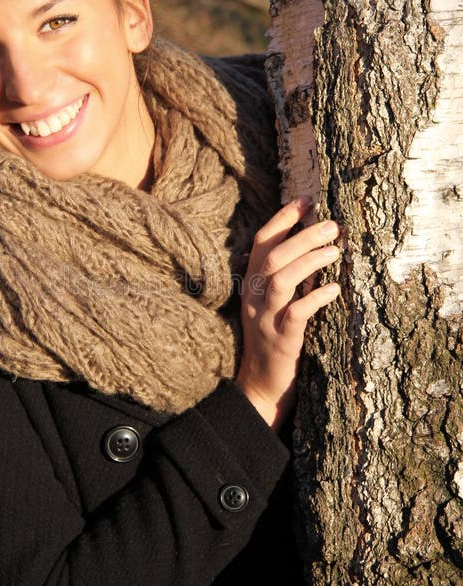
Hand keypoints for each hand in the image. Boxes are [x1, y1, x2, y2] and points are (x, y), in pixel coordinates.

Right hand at [235, 196, 340, 429]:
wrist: (261, 386)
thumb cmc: (274, 340)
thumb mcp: (273, 304)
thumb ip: (285, 277)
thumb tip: (313, 246)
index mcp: (251, 285)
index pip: (261, 243)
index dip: (282, 219)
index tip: (307, 200)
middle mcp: (254, 298)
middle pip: (273, 256)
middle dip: (303, 236)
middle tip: (333, 225)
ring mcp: (265, 319)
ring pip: (281, 280)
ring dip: (309, 261)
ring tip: (335, 250)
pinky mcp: (281, 340)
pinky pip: (296, 313)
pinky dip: (316, 298)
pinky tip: (335, 289)